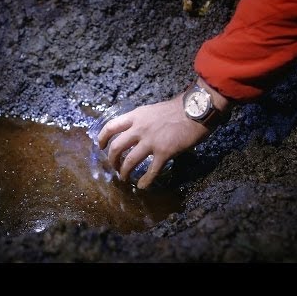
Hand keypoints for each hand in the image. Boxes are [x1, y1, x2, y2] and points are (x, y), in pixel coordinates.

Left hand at [97, 77, 230, 188]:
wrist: (196, 110)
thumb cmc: (177, 109)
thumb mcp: (152, 110)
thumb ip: (141, 120)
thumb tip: (134, 130)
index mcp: (136, 116)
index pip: (111, 127)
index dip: (102, 138)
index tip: (101, 146)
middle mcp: (140, 129)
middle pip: (116, 147)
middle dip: (112, 160)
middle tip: (113, 167)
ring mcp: (151, 141)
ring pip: (130, 161)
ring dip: (124, 172)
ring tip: (124, 178)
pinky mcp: (164, 152)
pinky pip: (151, 171)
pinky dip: (145, 181)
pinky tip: (142, 186)